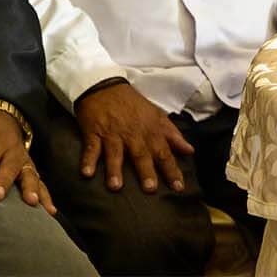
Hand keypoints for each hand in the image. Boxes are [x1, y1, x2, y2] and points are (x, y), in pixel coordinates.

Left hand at [0, 110, 53, 211]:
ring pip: (30, 175)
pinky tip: (50, 212)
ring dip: (31, 188)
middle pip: (10, 166)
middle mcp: (14, 151)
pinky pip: (41, 184)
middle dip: (4, 180)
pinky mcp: (31, 172)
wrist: (6, 123)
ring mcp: (25, 162)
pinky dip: (46, 197)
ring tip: (31, 202)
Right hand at [75, 82, 193, 192]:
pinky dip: (88, 160)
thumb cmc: (134, 105)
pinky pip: (91, 148)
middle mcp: (134, 134)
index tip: (179, 188)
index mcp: (151, 131)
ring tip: (115, 186)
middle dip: (146, 172)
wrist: (106, 87)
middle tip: (150, 189)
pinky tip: (86, 173)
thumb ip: (173, 136)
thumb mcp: (158, 116)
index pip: (165, 153)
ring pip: (115, 153)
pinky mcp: (94, 132)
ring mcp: (113, 134)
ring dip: (115, 169)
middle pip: (141, 154)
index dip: (172, 170)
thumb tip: (190, 151)